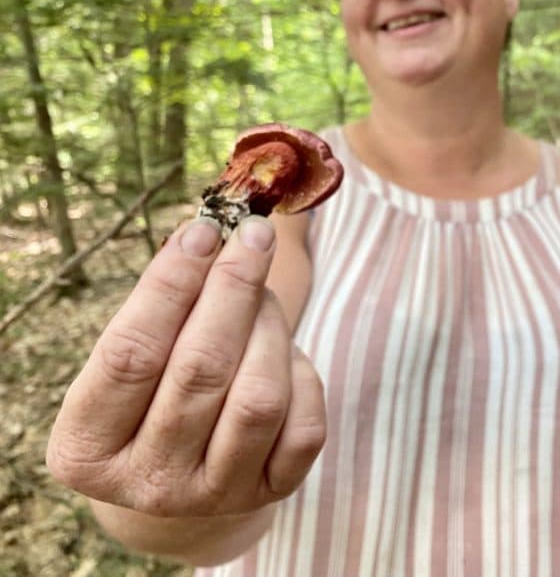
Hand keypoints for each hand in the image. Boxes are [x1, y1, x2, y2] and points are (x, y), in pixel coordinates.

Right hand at [46, 217, 326, 516]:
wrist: (181, 469)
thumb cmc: (151, 392)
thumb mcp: (134, 358)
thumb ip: (162, 306)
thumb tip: (210, 233)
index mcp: (87, 449)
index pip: (129, 354)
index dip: (170, 285)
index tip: (202, 232)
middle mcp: (148, 483)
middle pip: (199, 371)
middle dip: (232, 290)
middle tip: (253, 237)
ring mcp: (213, 495)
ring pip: (258, 397)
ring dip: (268, 327)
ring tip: (263, 293)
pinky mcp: (270, 492)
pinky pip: (303, 422)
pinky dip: (300, 371)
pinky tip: (282, 350)